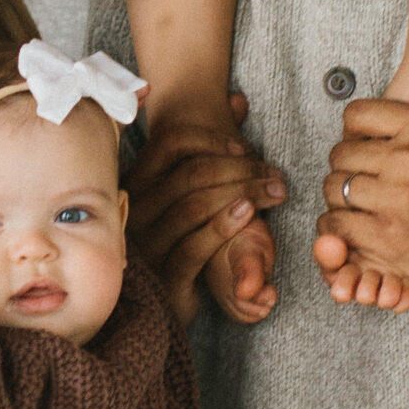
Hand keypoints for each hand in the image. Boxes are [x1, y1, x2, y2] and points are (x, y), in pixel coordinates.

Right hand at [127, 92, 285, 324]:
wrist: (153, 309)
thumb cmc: (175, 242)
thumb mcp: (184, 195)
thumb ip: (209, 146)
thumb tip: (238, 98)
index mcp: (135, 185)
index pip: (172, 143)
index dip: (214, 138)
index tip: (244, 147)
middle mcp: (134, 211)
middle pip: (193, 172)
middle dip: (242, 168)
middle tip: (275, 176)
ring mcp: (145, 245)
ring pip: (196, 204)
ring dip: (244, 192)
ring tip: (274, 192)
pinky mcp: (164, 278)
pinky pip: (196, 244)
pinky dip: (225, 225)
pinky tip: (250, 214)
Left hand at [312, 90, 408, 300]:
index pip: (356, 115)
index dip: (354, 130)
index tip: (360, 143)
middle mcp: (407, 157)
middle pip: (341, 153)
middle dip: (345, 165)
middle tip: (356, 176)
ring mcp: (396, 198)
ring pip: (335, 188)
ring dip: (339, 196)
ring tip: (353, 202)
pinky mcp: (388, 237)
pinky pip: (338, 224)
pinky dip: (337, 227)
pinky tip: (349, 227)